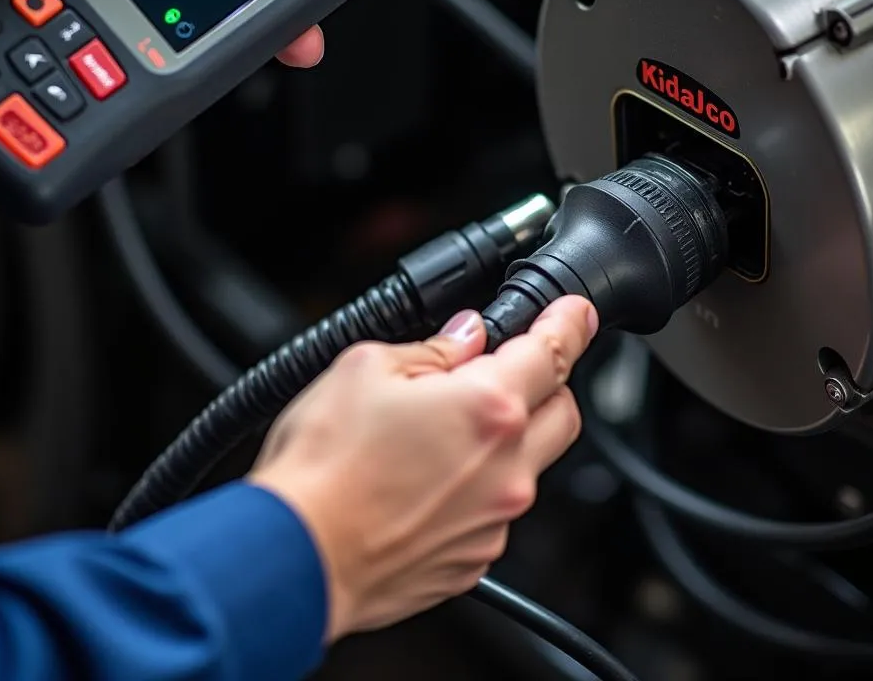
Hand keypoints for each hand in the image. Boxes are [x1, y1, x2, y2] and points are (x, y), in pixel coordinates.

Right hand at [249, 295, 597, 641]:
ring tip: (439, 430)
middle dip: (545, 383)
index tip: (575, 313)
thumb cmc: (323, 467)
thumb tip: (464, 337)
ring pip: (530, 464)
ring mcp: (494, 521)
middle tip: (501, 369)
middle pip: (562, 411)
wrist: (296, 560)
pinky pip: (495, 509)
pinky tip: (425, 478)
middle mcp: (507, 468)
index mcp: (488, 408)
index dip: (569, 322)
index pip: (553, 352)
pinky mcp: (473, 560)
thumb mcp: (367, 369)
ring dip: (506, 438)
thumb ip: (432, 349)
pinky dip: (478, 485)